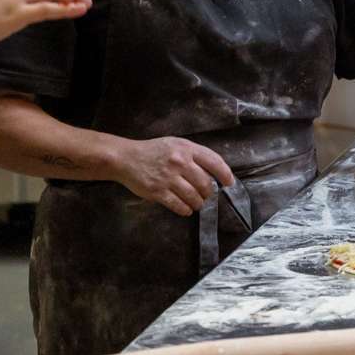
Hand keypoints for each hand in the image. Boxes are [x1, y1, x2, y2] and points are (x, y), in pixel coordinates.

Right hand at [115, 136, 237, 216]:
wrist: (126, 158)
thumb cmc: (153, 151)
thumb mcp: (175, 145)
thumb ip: (193, 155)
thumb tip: (214, 172)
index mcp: (186, 149)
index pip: (214, 162)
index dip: (225, 174)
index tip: (229, 183)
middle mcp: (179, 162)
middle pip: (205, 183)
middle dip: (208, 193)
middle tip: (205, 195)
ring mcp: (168, 178)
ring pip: (194, 197)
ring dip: (198, 203)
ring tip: (196, 203)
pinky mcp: (158, 191)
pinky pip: (179, 205)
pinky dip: (186, 210)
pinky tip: (186, 209)